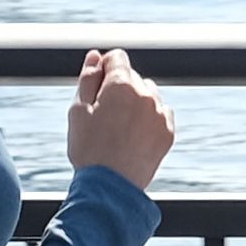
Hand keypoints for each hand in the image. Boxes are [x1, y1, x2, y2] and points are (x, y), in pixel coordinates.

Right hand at [66, 43, 174, 191]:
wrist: (110, 188)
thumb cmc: (89, 150)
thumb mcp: (78, 111)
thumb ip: (88, 78)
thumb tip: (96, 57)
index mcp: (121, 86)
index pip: (117, 57)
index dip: (103, 68)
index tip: (97, 87)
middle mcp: (146, 95)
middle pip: (132, 76)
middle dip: (118, 87)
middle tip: (103, 114)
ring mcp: (159, 114)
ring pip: (148, 94)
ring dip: (135, 101)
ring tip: (119, 126)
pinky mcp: (167, 132)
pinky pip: (160, 113)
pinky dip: (149, 118)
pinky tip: (133, 134)